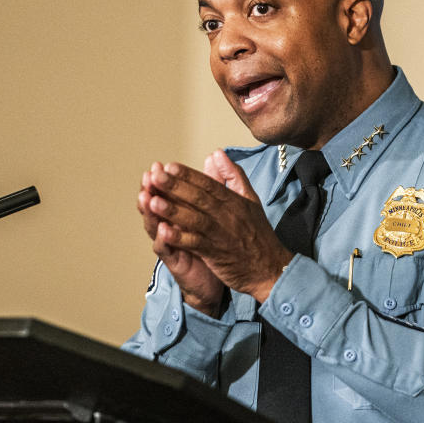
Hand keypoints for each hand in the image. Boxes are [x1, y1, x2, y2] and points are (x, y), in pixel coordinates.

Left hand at [146, 150, 292, 302]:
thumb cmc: (258, 234)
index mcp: (234, 201)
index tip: (169, 166)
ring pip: (194, 220)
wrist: (270, 268)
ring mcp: (221, 235)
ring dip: (173, 210)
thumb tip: (216, 154)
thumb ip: (233, 176)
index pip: (208, 184)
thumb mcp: (251, 200)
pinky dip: (179, 238)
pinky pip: (195, 244)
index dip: (188, 175)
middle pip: (199, 198)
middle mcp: (227, 216)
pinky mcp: (216, 254)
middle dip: (175, 187)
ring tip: (152, 200)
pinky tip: (163, 232)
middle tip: (155, 176)